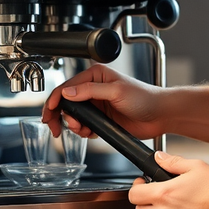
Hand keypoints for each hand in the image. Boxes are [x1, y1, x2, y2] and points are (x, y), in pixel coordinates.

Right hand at [42, 64, 164, 138]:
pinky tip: (89, 132)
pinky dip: (83, 131)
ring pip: (74, 116)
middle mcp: (93, 89)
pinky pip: (84, 126)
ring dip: (73, 125)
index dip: (56, 100)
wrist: (160, 115)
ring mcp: (97, 105)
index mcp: (95, 76)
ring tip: (81, 129)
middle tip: (55, 127)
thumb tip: (68, 93)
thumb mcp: (116, 91)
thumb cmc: (145, 97)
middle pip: (66, 102)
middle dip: (60, 116)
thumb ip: (90, 91)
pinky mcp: (101, 119)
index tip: (49, 112)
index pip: (67, 86)